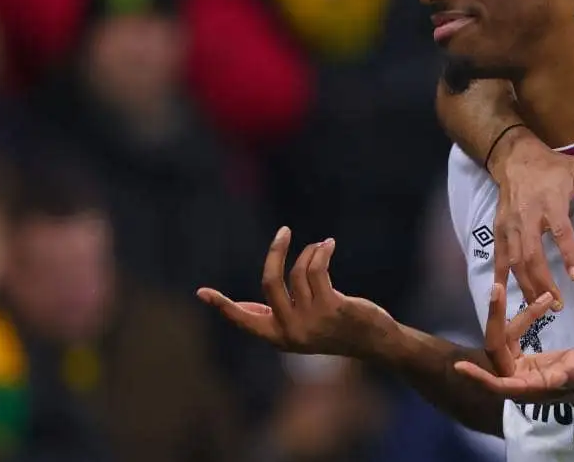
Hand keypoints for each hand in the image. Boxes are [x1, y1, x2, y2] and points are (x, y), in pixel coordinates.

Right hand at [197, 227, 395, 356]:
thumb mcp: (300, 328)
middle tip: (283, 231)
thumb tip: (244, 306)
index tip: (201, 292)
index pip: (243, 321)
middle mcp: (291, 330)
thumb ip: (272, 317)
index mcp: (278, 337)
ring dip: (309, 252)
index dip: (223, 306)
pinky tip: (328, 245)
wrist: (372, 341)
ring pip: (298, 273)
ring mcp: (311, 320)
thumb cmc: (333, 330)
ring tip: (320, 246)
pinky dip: (320, 253)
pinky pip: (317, 270)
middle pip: (269, 283)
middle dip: (275, 252)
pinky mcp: (331, 307)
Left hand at [453, 282, 573, 405]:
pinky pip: (515, 333)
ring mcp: (518, 367)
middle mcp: (516, 378)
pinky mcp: (522, 356)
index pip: (496, 383)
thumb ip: (564, 378)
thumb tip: (552, 379)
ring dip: (520, 314)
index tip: (460, 366)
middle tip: (497, 288)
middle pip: (496, 349)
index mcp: (526, 388)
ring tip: (545, 298)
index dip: (479, 377)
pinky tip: (541, 304)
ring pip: (505, 337)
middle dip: (496, 318)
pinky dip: (526, 317)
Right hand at [492, 130, 573, 311]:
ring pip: (515, 260)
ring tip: (540, 306)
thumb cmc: (553, 167)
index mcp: (550, 202)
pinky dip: (500, 277)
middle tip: (558, 304)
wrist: (516, 159)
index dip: (568, 254)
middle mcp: (527, 216)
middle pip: (532, 254)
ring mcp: (510, 225)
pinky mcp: (498, 229)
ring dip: (526, 285)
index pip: (560, 231)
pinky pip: (499, 256)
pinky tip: (504, 295)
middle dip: (543, 282)